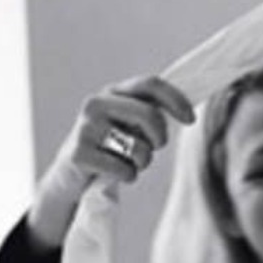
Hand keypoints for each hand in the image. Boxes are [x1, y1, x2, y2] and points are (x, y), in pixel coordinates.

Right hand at [28, 76, 194, 249]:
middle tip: (154, 148)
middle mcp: (97, 104)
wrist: (72, 178)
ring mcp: (86, 128)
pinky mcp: (79, 154)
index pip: (150, 84)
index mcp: (113, 93)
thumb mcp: (131, 126)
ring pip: (139, 149)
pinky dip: (127, 177)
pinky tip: (113, 173)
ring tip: (127, 162)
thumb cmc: (111, 150)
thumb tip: (187, 112)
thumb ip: (152, 114)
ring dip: (142, 162)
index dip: (175, 100)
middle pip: (150, 116)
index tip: (191, 119)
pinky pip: (124, 170)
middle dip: (160, 138)